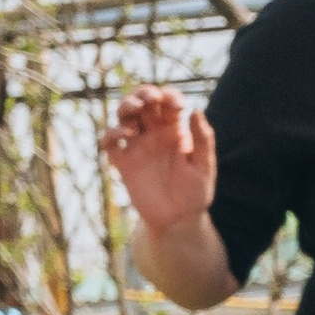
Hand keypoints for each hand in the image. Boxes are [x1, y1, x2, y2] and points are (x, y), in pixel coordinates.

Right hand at [104, 88, 217, 234]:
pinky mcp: (124, 163)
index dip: (169, 96)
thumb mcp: (204, 166)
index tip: (177, 106)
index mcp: (174, 130)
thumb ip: (203, 139)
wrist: (178, 220)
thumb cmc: (195, 193)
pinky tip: (124, 135)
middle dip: (143, 94)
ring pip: (124, 116)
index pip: (167, 102)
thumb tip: (196, 110)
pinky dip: (111, 134)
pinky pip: (110, 143)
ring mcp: (137, 146)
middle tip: (149, 100)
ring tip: (135, 112)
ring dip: (126, 107)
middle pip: (142, 102)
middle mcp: (153, 134)